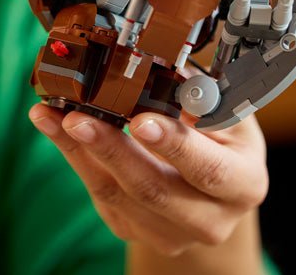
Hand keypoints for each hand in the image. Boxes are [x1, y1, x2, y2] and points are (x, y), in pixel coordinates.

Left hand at [28, 104, 267, 257]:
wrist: (214, 189)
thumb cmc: (221, 139)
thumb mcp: (225, 113)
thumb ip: (197, 95)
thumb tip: (158, 62)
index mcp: (243, 185)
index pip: (208, 169)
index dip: (173, 145)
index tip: (139, 120)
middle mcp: (210, 219)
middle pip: (153, 189)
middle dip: (111, 150)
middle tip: (78, 118)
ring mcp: (169, 233)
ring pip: (117, 194)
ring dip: (79, 151)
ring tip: (53, 115)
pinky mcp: (133, 230)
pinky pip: (98, 194)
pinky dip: (73, 156)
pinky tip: (53, 126)